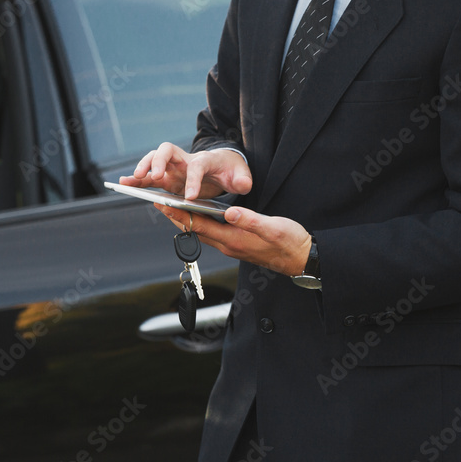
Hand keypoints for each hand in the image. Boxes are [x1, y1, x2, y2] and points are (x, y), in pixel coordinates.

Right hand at [119, 142, 251, 199]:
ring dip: (142, 168)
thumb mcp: (240, 175)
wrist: (223, 165)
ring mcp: (174, 167)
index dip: (193, 180)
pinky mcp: (167, 177)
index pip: (197, 166)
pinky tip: (124, 184)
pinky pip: (149, 176)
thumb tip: (243, 185)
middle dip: (159, 162)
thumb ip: (243, 180)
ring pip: (153, 160)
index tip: (190, 197)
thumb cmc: (230, 170)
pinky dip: (136, 179)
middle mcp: (186, 160)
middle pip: (167, 151)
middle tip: (155, 177)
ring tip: (130, 180)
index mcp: (205, 160)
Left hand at [157, 204, 311, 276]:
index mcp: (234, 240)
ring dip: (186, 220)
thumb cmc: (290, 243)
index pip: (199, 225)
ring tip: (172, 206)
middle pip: (195, 230)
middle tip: (159, 202)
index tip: (163, 203)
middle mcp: (228, 245)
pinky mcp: (237, 245)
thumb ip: (250, 220)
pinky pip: (212, 234)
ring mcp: (232, 246)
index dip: (179, 214)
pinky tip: (198, 215)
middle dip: (176, 216)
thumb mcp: (273, 227)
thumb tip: (230, 213)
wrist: (301, 259)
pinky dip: (200, 223)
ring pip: (202, 232)